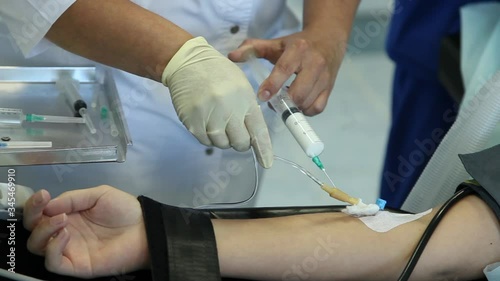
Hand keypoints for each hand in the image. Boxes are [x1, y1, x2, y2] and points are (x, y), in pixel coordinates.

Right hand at [23, 186, 148, 277]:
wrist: (144, 228)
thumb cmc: (124, 210)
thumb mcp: (99, 194)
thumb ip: (73, 198)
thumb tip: (48, 205)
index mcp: (67, 214)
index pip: (40, 213)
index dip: (35, 205)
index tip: (41, 195)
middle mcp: (64, 232)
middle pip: (33, 231)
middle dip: (34, 217)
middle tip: (47, 207)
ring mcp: (69, 250)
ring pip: (38, 247)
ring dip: (44, 231)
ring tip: (62, 219)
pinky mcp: (76, 265)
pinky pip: (54, 263)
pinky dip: (53, 248)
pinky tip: (66, 234)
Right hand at [163, 37, 272, 167]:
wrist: (189, 64)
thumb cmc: (219, 74)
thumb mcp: (241, 87)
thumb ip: (249, 111)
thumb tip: (252, 136)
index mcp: (245, 100)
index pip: (258, 131)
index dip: (263, 149)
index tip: (267, 163)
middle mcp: (229, 111)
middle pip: (240, 143)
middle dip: (240, 141)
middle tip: (235, 130)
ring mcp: (210, 118)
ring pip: (222, 144)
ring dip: (223, 138)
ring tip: (218, 120)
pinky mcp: (193, 124)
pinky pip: (206, 142)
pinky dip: (209, 137)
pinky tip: (207, 121)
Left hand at [229, 31, 344, 115]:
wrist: (328, 40)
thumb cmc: (297, 44)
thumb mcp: (276, 43)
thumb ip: (253, 48)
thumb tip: (232, 56)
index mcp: (299, 49)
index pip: (284, 69)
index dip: (273, 85)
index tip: (262, 96)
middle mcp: (315, 63)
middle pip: (298, 92)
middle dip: (284, 102)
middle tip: (274, 101)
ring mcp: (324, 78)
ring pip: (307, 102)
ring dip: (293, 107)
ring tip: (285, 101)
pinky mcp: (330, 88)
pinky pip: (317, 108)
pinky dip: (305, 111)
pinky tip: (298, 104)